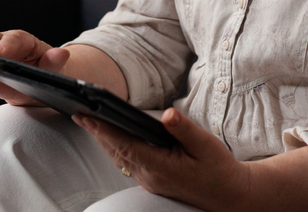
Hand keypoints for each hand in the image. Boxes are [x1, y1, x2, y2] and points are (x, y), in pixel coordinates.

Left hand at [74, 107, 249, 210]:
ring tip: (88, 122)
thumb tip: (167, 114)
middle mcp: (150, 176)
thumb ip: (184, 129)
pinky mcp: (153, 181)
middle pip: (116, 151)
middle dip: (96, 132)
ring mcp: (150, 180)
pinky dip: (116, 148)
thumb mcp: (205, 145)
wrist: (229, 195)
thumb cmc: (219, 168)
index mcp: (160, 166)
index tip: (88, 116)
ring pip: (120, 158)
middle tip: (78, 113)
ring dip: (104, 140)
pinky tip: (111, 139)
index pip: (125, 144)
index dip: (104, 130)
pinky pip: (128, 163)